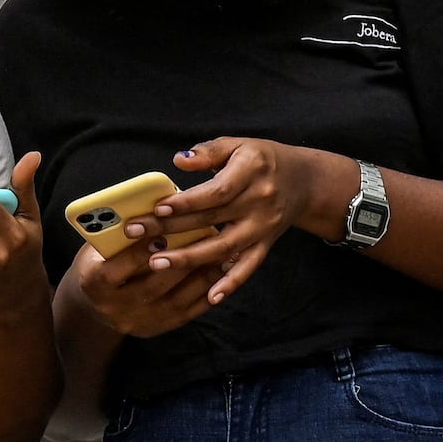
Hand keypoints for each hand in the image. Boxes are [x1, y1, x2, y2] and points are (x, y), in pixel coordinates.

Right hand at [66, 233, 219, 338]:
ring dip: (202, 277)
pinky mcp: (154, 330)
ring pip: (174, 301)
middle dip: (181, 263)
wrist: (94, 303)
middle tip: (206, 240)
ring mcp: (136, 322)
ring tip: (223, 255)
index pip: (117, 269)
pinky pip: (186, 313)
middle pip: (152, 287)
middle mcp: (113, 307)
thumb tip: (157, 210)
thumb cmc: (99, 261)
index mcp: (93, 282)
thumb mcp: (99, 246)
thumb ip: (120, 234)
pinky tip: (222, 275)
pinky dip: (206, 293)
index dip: (139, 253)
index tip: (163, 233)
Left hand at [126, 137, 330, 305]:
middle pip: (212, 219)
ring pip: (225, 247)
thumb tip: (178, 160)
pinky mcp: (266, 244)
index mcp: (251, 171)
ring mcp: (263, 227)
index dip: (187, 202)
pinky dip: (231, 283)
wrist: (304, 181)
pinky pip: (249, 267)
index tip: (158, 209)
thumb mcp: (237, 145)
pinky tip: (210, 296)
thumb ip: (208, 152)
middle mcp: (260, 201)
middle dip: (172, 229)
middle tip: (137, 235)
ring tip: (158, 263)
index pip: (216, 191)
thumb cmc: (261, 159)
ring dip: (191, 258)